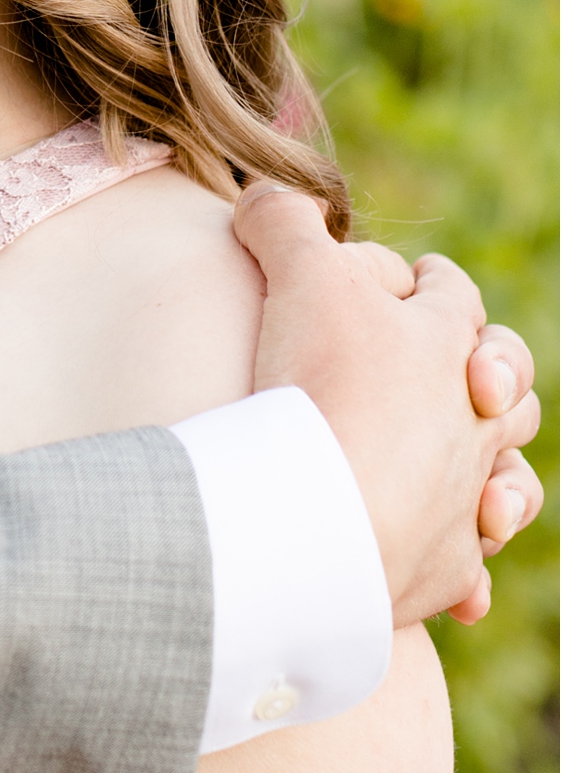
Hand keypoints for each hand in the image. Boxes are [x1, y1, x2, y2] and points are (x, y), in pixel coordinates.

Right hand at [236, 182, 543, 626]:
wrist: (322, 517)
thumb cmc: (319, 385)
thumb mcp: (296, 273)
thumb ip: (282, 221)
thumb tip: (264, 197)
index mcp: (445, 344)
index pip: (454, 295)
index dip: (432, 282)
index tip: (416, 279)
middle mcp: (470, 421)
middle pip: (504, 385)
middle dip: (491, 373)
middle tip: (464, 376)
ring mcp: (461, 496)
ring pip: (508, 477)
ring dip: (495, 474)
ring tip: (475, 479)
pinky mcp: (442, 567)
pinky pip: (467, 564)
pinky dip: (461, 560)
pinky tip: (448, 574)